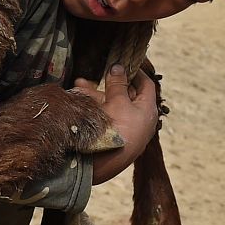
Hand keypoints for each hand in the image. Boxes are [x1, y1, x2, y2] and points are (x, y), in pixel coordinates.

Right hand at [73, 64, 159, 184]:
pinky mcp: (112, 136)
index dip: (135, 71)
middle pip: (124, 95)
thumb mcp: (117, 101)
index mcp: (147, 110)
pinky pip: (103, 117)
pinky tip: (77, 100)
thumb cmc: (118, 129)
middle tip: (94, 75)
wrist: (104, 163)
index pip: (145, 84)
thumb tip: (118, 67)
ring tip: (77, 86)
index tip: (124, 61)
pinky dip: (91, 108)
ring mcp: (125, 129)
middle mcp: (138, 120)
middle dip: (106, 84)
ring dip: (94, 95)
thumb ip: (117, 83)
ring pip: (110, 106)